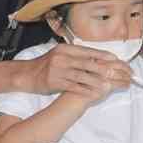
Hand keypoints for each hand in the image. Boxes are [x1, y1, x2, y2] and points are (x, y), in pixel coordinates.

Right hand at [14, 43, 131, 96]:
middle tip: (116, 73)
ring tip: (107, 85)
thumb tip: (94, 57)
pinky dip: (84, 90)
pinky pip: (73, 87)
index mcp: (65, 49)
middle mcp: (62, 57)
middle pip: (87, 63)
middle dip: (103, 69)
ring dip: (96, 81)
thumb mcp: (59, 54)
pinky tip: (93, 93)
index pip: (88, 51)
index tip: (114, 58)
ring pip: (82, 76)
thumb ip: (75, 55)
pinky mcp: (55, 82)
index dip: (102, 55)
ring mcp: (58, 69)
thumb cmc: (45, 65)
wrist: (26, 74)